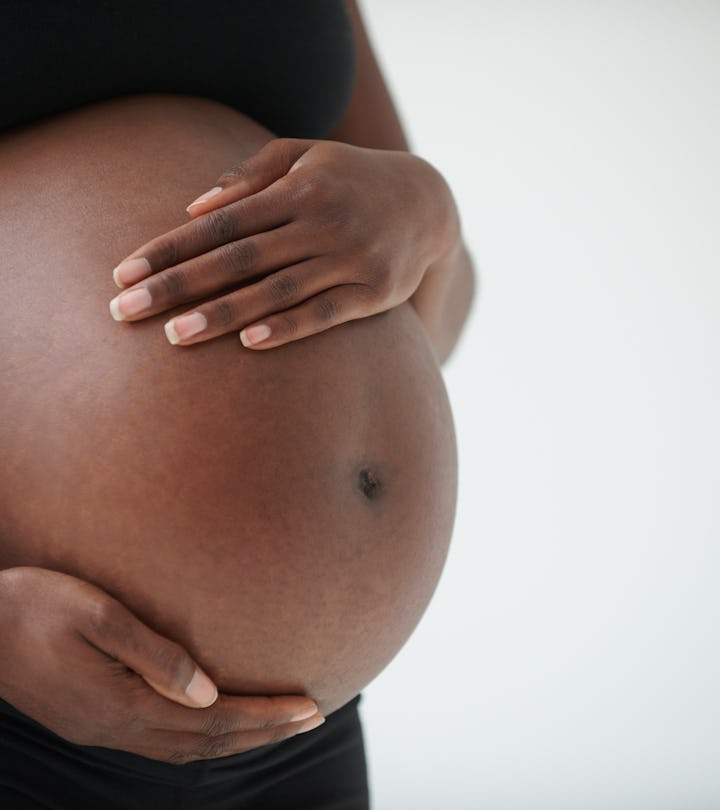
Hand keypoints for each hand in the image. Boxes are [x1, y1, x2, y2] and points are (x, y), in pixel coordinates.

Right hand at [0, 567, 322, 762]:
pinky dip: (203, 738)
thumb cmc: (32, 605)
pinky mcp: (92, 721)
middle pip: (209, 742)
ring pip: (187, 748)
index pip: (216, 720)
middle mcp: (117, 727)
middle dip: (265, 731)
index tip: (310, 707)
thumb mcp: (94, 614)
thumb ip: (153, 653)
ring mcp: (103, 729)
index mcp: (122, 703)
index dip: (267, 716)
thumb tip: (209, 690)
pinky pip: (163, 742)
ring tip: (279, 724)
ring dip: (238, 739)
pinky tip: (216, 724)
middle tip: (312, 717)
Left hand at [109, 138, 456, 348]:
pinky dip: (289, 328)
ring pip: (276, 290)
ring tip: (175, 337)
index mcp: (296, 189)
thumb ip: (252, 175)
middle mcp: (320, 222)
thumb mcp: (306, 157)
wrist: (429, 203)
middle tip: (125, 310)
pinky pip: (325, 314)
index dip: (170, 248)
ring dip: (223, 314)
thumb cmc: (351, 180)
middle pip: (237, 258)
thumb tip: (194, 206)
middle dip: (178, 285)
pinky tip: (251, 344)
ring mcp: (349, 258)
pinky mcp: (374, 293)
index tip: (125, 273)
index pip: (220, 222)